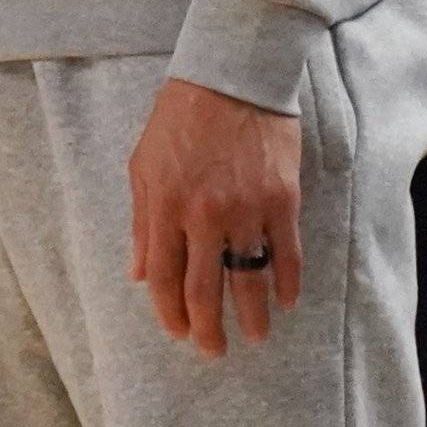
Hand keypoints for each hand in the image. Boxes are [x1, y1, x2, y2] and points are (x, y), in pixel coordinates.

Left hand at [130, 75, 302, 356]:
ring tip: (253, 337)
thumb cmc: (181, 118)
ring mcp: (246, 209)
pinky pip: (287, 254)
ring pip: (248, 280)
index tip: (178, 332)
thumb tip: (139, 274)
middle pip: (205, 290)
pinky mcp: (282, 200)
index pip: (164, 279)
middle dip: (208, 330)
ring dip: (250, 317)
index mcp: (165, 206)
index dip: (170, 313)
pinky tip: (285, 300)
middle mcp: (204, 215)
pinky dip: (287, 282)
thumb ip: (142, 223)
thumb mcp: (143, 165)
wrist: (232, 75)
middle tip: (213, 350)